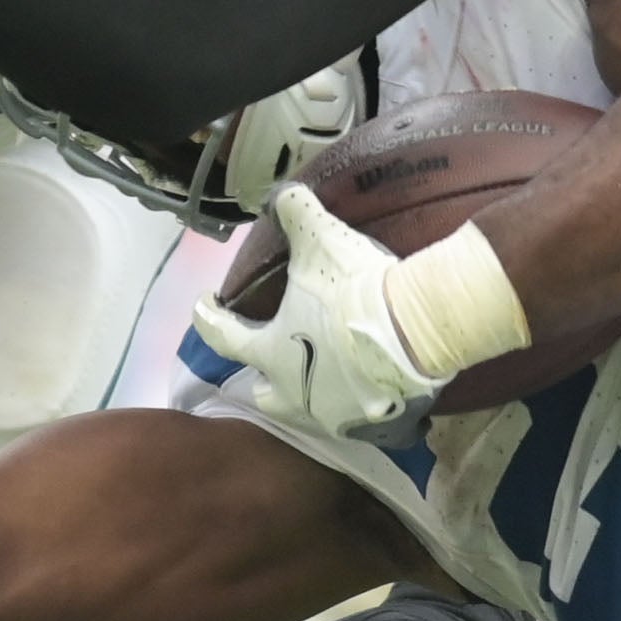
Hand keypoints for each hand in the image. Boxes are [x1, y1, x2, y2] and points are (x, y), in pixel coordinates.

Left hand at [196, 187, 486, 439]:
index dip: (209, 317)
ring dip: (313, 392)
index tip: (205, 306)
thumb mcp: (320, 241)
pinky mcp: (371, 425)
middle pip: (266, 394)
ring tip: (327, 372)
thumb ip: (297, 215)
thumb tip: (284, 194)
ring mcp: (333, 415)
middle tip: (273, 358)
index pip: (224, 336)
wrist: (415, 330)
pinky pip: (357, 417)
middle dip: (265, 380)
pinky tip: (371, 385)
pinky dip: (360, 401)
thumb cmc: (353, 291)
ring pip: (312, 410)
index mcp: (271, 352)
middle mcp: (294, 394)